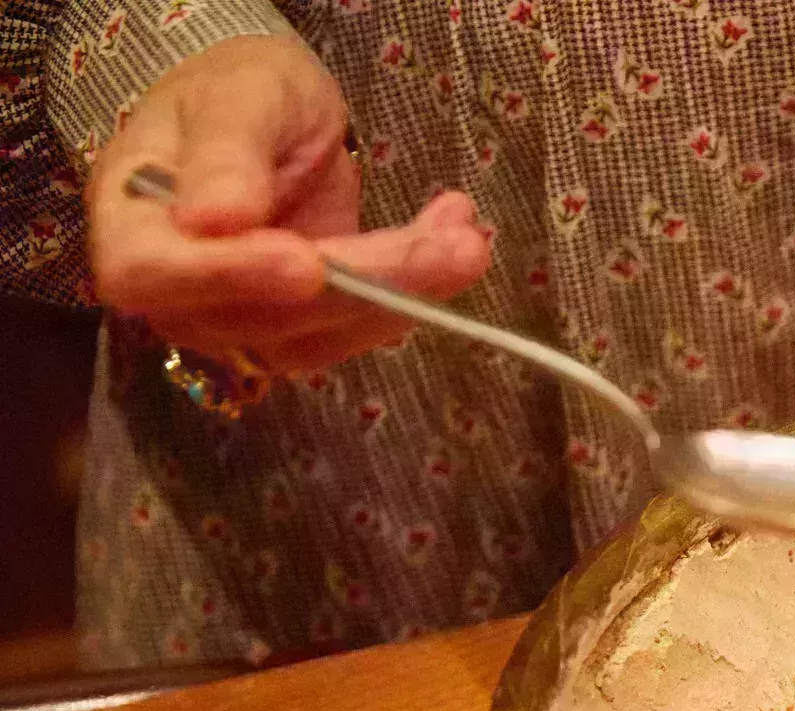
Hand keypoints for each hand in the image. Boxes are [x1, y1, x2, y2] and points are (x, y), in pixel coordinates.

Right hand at [88, 35, 491, 373]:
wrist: (271, 116)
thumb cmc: (237, 92)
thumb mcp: (238, 96)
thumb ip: (225, 153)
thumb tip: (216, 218)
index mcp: (132, 222)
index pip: (151, 274)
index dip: (229, 277)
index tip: (307, 262)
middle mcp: (178, 291)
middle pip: (261, 314)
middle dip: (368, 283)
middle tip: (452, 243)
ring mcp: (239, 319)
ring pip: (321, 337)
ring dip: (408, 294)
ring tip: (466, 236)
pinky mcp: (299, 330)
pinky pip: (355, 334)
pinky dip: (415, 296)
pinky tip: (454, 244)